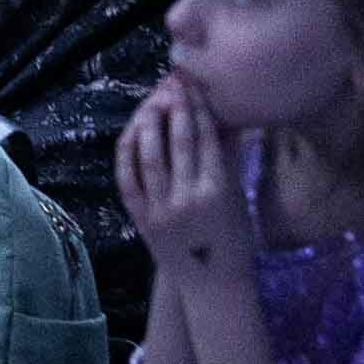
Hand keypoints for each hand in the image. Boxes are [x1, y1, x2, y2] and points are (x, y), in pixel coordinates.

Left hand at [115, 73, 251, 287]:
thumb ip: (227, 158)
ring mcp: (160, 208)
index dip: (199, 109)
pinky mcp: (140, 217)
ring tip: (152, 102)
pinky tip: (131, 131)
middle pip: (179, 142)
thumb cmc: (232, 236)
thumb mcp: (236, 196)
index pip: (206, 139)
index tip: (194, 86)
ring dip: (150, 123)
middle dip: (176, 108)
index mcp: (218, 190)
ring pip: (150, 156)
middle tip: (174, 83)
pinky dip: (127, 153)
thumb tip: (228, 117)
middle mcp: (188, 197)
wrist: (210, 280)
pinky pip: (127, 178)